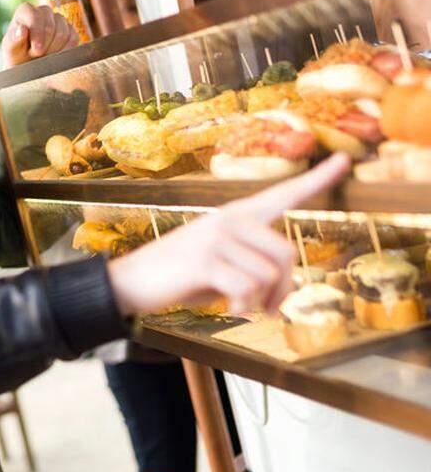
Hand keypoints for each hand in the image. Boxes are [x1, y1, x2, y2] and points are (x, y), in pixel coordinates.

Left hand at [1, 3, 79, 67]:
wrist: (29, 68)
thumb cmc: (16, 57)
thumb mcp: (11, 51)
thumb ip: (13, 40)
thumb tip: (22, 29)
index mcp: (25, 11)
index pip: (34, 15)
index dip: (37, 33)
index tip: (36, 51)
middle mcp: (43, 11)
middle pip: (51, 26)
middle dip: (44, 46)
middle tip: (36, 56)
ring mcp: (58, 19)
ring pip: (63, 33)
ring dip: (54, 50)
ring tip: (44, 57)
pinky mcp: (70, 30)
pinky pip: (73, 39)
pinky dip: (65, 51)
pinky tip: (56, 57)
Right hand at [108, 154, 351, 315]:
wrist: (128, 283)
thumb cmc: (178, 278)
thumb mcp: (220, 267)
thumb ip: (252, 266)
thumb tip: (283, 292)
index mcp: (234, 215)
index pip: (282, 193)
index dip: (317, 180)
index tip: (344, 161)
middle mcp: (228, 219)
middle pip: (286, 253)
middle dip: (283, 288)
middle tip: (268, 309)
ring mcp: (216, 237)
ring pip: (269, 275)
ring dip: (261, 302)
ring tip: (242, 308)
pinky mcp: (206, 259)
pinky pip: (248, 289)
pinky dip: (244, 308)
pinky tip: (230, 310)